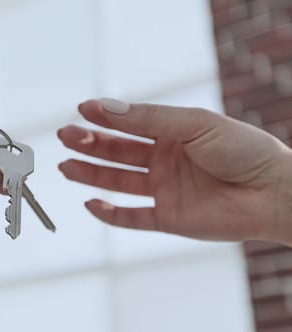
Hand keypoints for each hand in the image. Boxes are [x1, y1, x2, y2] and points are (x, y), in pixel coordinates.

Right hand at [58, 99, 291, 244]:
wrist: (273, 193)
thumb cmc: (243, 150)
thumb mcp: (195, 124)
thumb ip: (151, 119)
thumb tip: (107, 107)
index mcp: (172, 134)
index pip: (129, 124)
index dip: (104, 117)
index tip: (81, 109)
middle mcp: (164, 161)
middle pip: (118, 152)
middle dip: (90, 144)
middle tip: (66, 136)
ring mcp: (164, 190)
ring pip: (118, 182)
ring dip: (91, 173)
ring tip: (65, 166)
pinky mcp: (168, 218)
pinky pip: (133, 217)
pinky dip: (111, 213)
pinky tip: (91, 203)